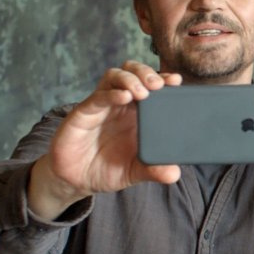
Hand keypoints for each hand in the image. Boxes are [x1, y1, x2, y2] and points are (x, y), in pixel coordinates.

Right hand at [27, 62, 182, 218]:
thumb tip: (174, 174)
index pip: (150, 86)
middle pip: (133, 73)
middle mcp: (119, 104)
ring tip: (143, 92)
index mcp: (136, 113)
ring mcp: (101, 106)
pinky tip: (124, 97)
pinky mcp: (83, 114)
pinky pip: (97, 98)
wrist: (76, 180)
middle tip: (159, 84)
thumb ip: (153, 170)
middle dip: (147, 72)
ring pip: (114, 77)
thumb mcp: (134, 171)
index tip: (176, 80)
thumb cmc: (107, 169)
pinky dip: (111, 94)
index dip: (163, 78)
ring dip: (130, 79)